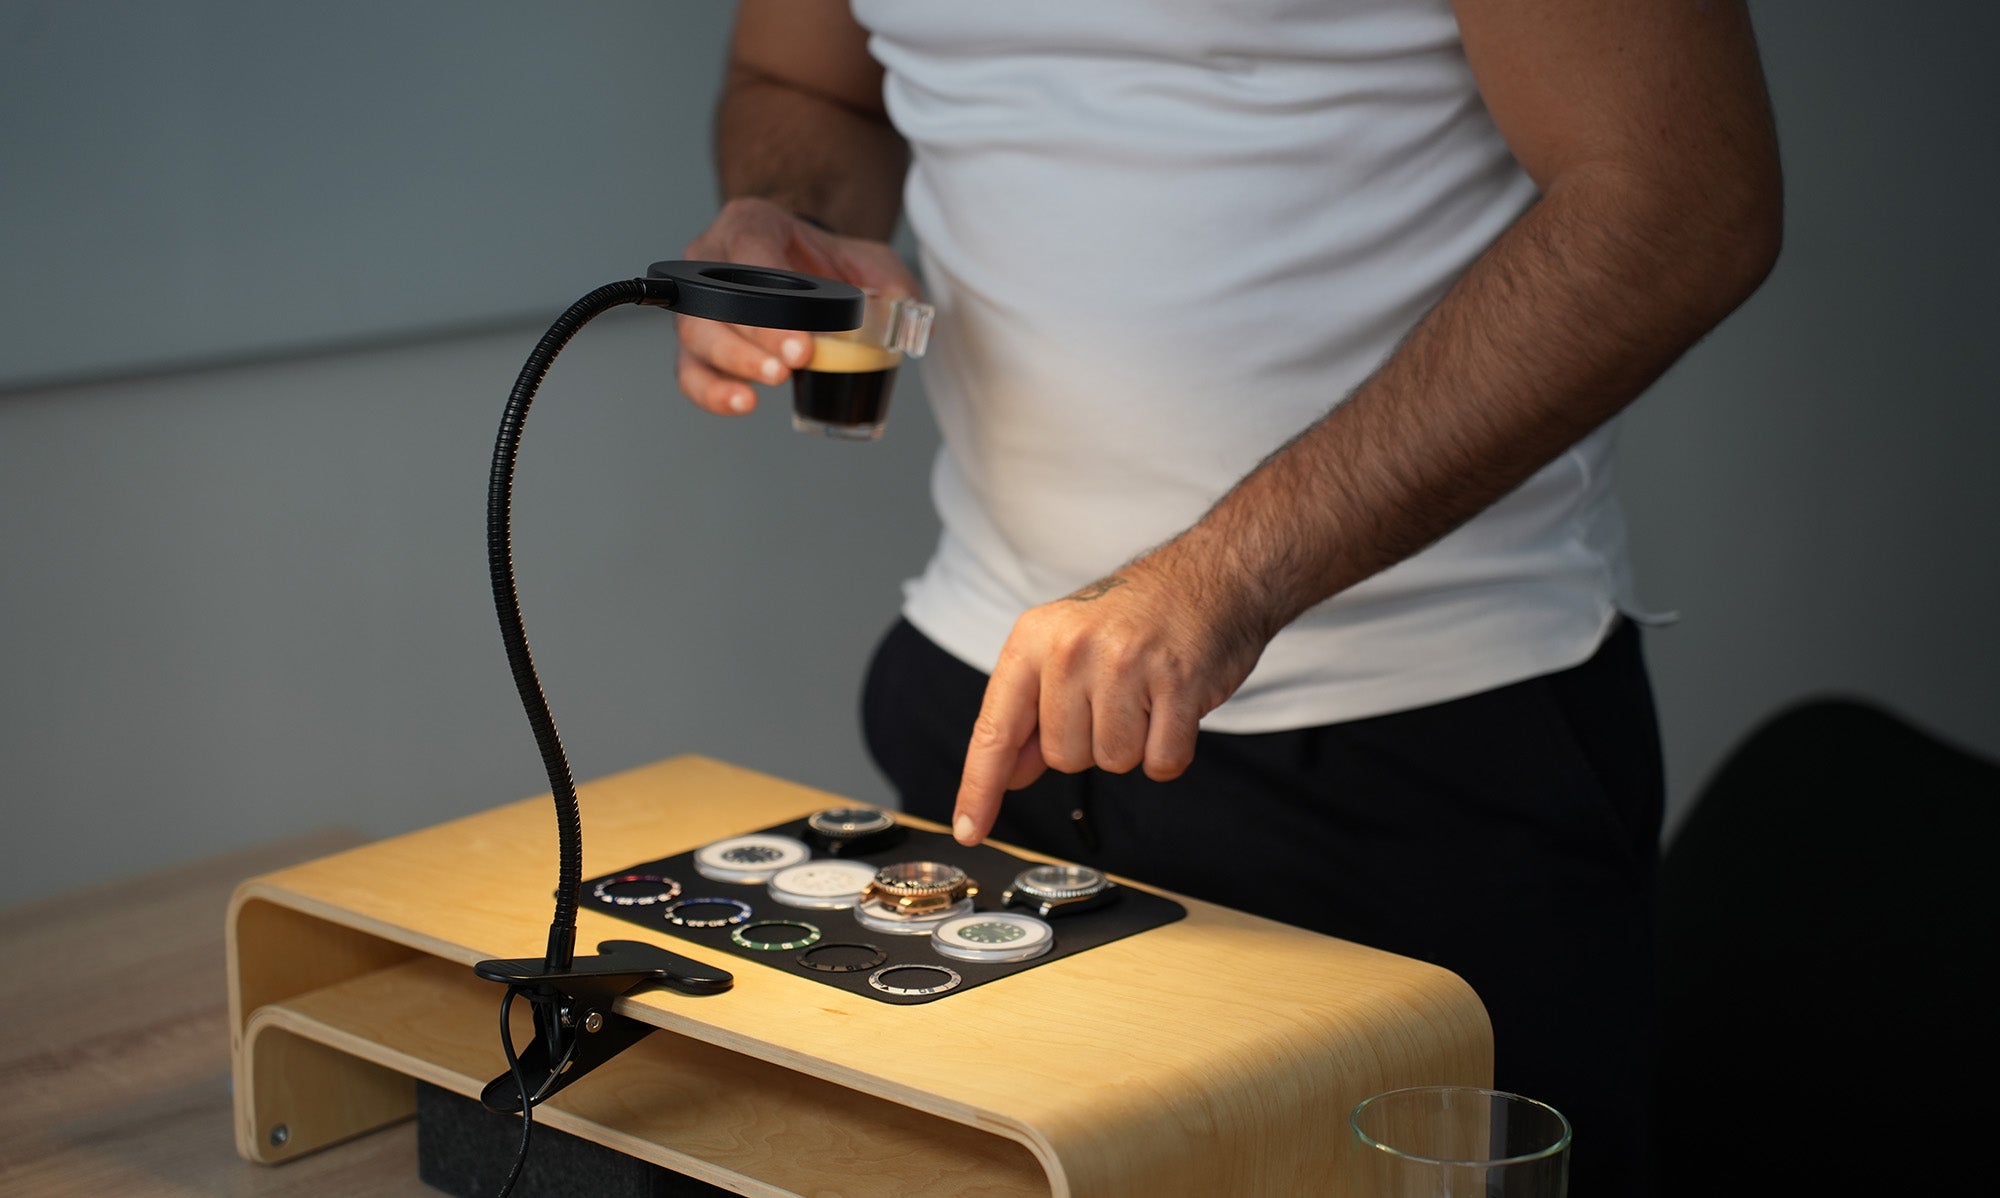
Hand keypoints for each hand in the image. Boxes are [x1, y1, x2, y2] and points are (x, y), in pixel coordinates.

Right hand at [675, 197, 921, 415]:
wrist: (808, 269)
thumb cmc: (831, 264)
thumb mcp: (871, 262)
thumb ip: (897, 287)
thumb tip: (919, 327)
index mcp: (750, 225)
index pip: (749, 253)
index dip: (771, 301)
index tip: (803, 342)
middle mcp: (712, 260)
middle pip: (715, 301)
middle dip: (752, 339)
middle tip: (788, 367)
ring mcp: (701, 303)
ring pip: (696, 337)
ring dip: (733, 365)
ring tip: (769, 385)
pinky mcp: (698, 345)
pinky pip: (691, 372)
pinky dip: (712, 392)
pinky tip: (743, 402)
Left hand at [951, 546, 1273, 845]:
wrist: (1211, 577)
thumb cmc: (1134, 619)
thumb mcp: (1065, 649)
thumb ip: (1032, 712)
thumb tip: (1009, 775)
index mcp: (1034, 639)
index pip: (996, 730)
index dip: (980, 787)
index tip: (968, 830)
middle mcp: (1072, 649)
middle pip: (1063, 757)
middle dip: (1091, 742)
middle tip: (1117, 694)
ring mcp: (1125, 665)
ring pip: (1112, 762)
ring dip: (1133, 744)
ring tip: (1146, 694)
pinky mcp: (1177, 683)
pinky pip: (1161, 762)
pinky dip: (1170, 750)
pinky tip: (1173, 707)